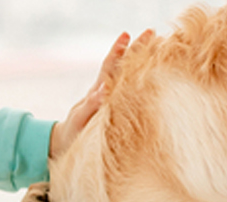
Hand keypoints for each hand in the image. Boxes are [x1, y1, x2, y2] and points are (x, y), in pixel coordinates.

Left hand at [49, 30, 152, 160]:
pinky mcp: (117, 109)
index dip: (118, 51)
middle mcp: (107, 91)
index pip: (110, 66)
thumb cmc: (73, 132)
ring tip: (158, 46)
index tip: (126, 35)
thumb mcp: (80, 118)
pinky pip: (132, 91)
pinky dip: (143, 80)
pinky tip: (155, 74)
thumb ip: (90, 105)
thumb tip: (104, 90)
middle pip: (123, 65)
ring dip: (141, 61)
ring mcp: (113, 99)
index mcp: (98, 92)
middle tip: (151, 32)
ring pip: (128, 76)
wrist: (68, 143)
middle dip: (136, 49)